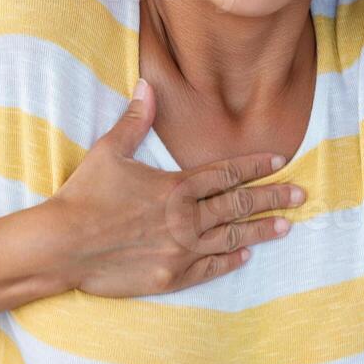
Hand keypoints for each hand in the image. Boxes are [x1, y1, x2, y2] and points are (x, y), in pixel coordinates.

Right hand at [49, 79, 305, 297]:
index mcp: (176, 186)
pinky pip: (208, 267)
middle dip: (272, 198)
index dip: (256, 166)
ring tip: (285, 227)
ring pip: (231, 237)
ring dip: (260, 230)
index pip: (226, 173)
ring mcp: (181, 250)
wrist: (62, 246)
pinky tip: (245, 255)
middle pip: (238, 205)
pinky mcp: (170, 277)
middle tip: (301, 196)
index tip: (281, 161)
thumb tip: (147, 86)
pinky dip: (229, 260)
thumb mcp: (109, 151)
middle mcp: (186, 218)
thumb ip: (134, 120)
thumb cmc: (84, 196)